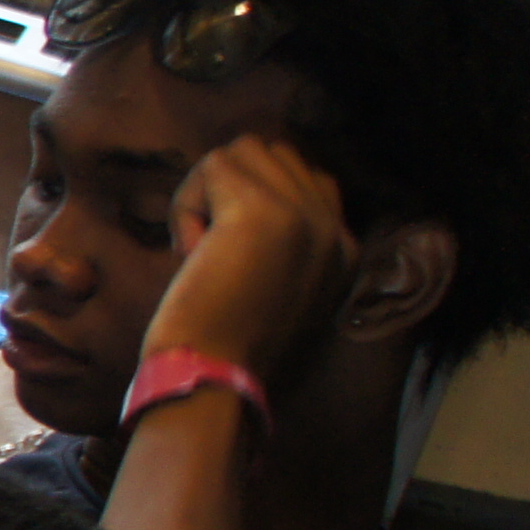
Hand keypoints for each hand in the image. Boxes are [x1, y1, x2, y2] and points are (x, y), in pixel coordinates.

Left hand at [142, 132, 361, 384]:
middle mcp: (333, 229)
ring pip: (243, 151)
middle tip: (208, 250)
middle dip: (227, 189)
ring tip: (200, 248)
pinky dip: (187, 204)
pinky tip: (190, 254)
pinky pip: (212, 165)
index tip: (224, 249)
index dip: (254, 196)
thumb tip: (233, 202)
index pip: (310, 179)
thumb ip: (273, 246)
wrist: (212, 378)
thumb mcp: (265, 290)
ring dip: (206, 192)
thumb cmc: (221, 346)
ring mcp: (305, 216)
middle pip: (274, 155)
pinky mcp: (264, 210)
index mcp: (342, 251)